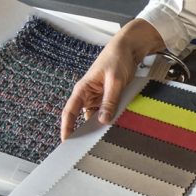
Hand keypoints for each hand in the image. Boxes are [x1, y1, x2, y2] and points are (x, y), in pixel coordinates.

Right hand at [59, 19, 165, 139]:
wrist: (128, 48)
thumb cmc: (117, 59)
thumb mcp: (115, 81)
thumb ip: (110, 101)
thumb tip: (103, 120)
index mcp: (83, 89)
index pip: (70, 111)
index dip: (66, 126)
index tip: (66, 140)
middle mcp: (87, 94)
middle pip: (82, 117)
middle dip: (85, 131)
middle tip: (88, 147)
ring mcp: (97, 97)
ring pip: (96, 116)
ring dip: (100, 125)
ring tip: (104, 138)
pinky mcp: (107, 97)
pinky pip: (106, 111)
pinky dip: (109, 118)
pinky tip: (116, 126)